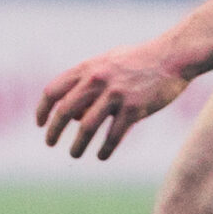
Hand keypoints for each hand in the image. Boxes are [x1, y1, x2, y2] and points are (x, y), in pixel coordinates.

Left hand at [36, 37, 191, 160]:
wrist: (172, 57)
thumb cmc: (138, 61)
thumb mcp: (106, 63)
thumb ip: (87, 83)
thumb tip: (72, 116)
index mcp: (88, 68)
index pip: (53, 90)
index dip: (42, 109)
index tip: (40, 124)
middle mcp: (97, 81)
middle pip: (64, 111)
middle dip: (53, 131)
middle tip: (49, 143)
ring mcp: (116, 95)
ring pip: (87, 127)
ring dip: (77, 145)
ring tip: (73, 154)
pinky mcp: (134, 109)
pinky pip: (113, 135)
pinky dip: (105, 149)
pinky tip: (101, 156)